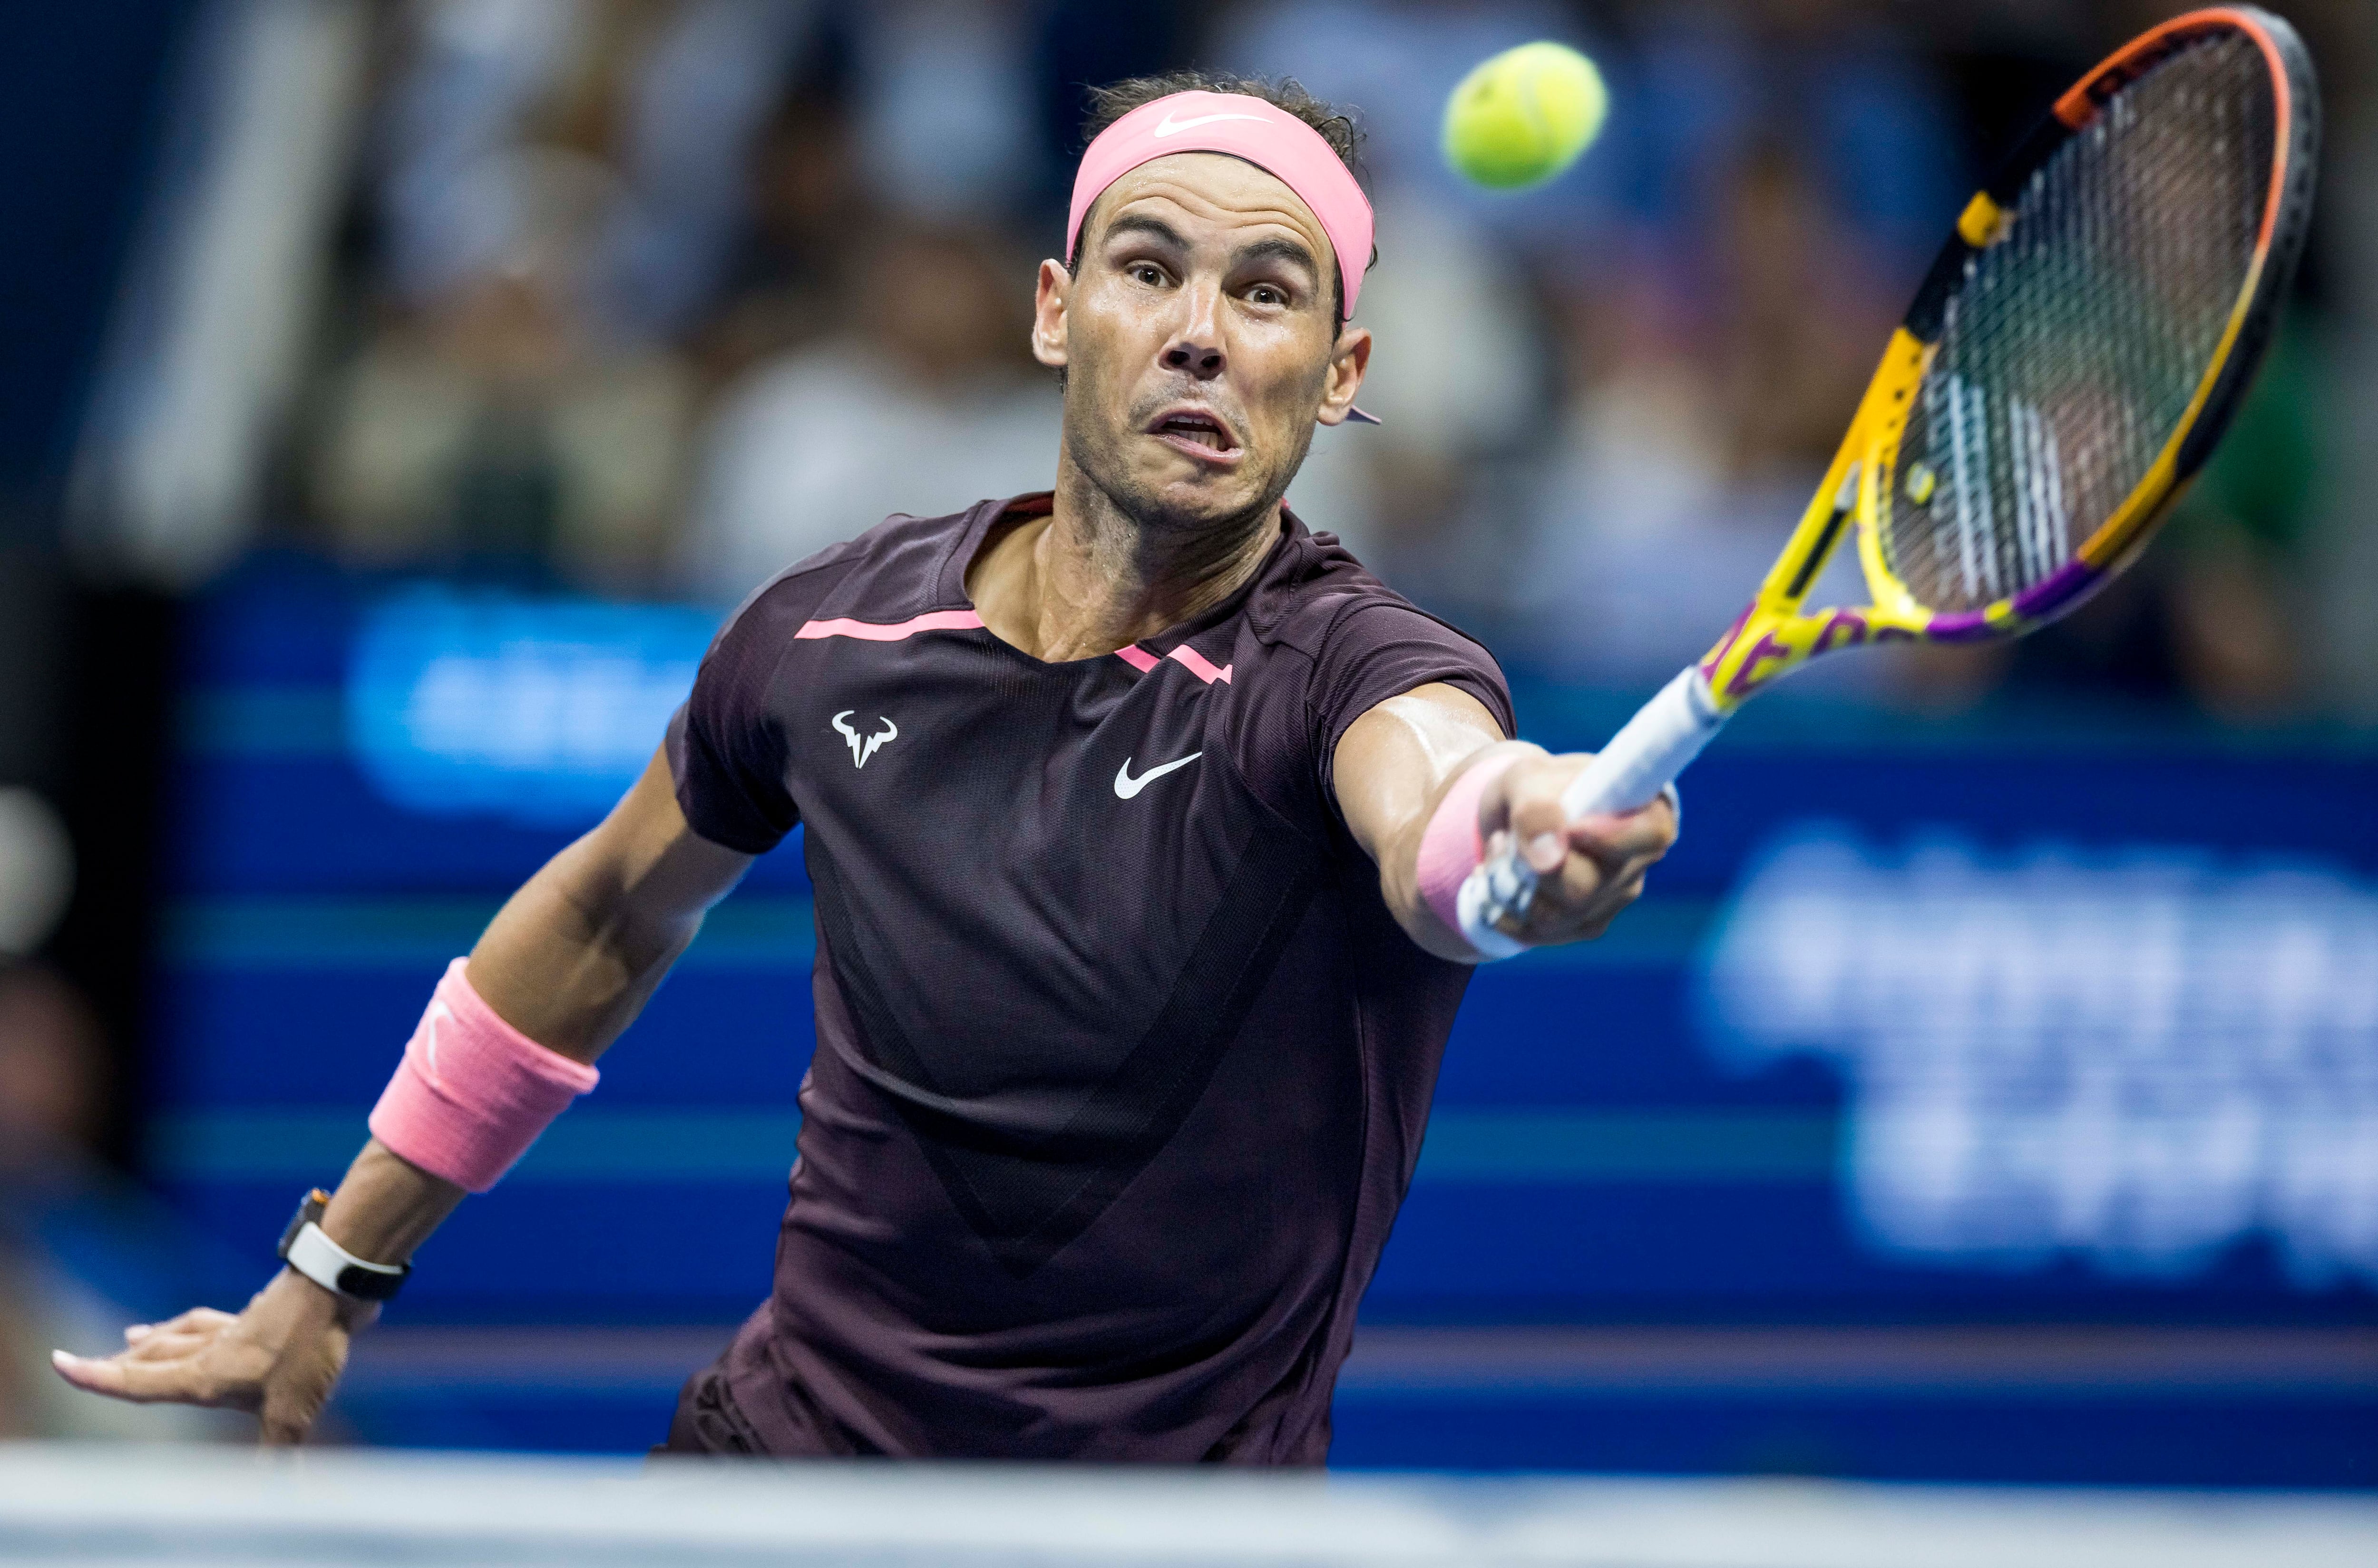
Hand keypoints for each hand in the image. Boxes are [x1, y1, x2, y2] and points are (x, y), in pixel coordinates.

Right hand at [51, 1268, 369, 1444]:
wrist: (336, 1285)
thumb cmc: (308, 1345)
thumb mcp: (293, 1411)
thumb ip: (279, 1452)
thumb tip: (284, 1492)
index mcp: (205, 1373)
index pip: (140, 1381)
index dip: (99, 1377)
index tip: (61, 1362)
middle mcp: (212, 1348)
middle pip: (155, 1355)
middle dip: (120, 1363)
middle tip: (91, 1364)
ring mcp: (237, 1327)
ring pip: (182, 1333)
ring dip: (156, 1338)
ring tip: (134, 1336)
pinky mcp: (262, 1314)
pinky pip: (218, 1320)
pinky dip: (201, 1324)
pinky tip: (217, 1323)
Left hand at [1479, 751, 1678, 945]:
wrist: (1519, 816)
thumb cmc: (1534, 787)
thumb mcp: (1526, 779)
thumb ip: (1536, 808)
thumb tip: (1548, 858)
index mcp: (1645, 810)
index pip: (1652, 833)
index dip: (1614, 837)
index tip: (1573, 828)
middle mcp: (1638, 860)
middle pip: (1586, 886)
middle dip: (1530, 867)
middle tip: (1506, 837)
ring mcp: (1615, 898)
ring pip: (1555, 916)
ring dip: (1509, 886)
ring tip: (1502, 851)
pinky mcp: (1586, 924)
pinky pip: (1538, 932)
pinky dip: (1505, 908)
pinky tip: (1502, 878)